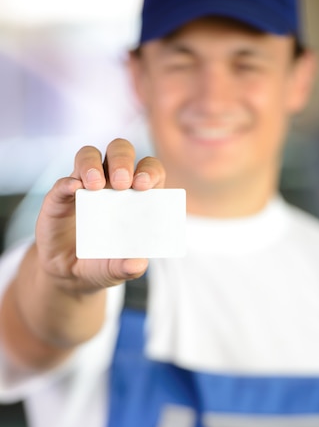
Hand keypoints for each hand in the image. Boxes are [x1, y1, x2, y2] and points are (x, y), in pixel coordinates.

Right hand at [36, 138, 165, 292]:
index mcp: (136, 195)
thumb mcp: (117, 270)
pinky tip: (73, 189)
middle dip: (123, 161)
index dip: (149, 171)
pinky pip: (63, 181)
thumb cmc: (103, 263)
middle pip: (119, 152)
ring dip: (93, 164)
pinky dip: (68, 182)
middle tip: (122, 183)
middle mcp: (112, 183)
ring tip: (96, 185)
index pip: (148, 170)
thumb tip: (137, 264)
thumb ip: (128, 267)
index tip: (144, 185)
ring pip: (89, 156)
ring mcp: (84, 186)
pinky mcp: (59, 197)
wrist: (70, 274)